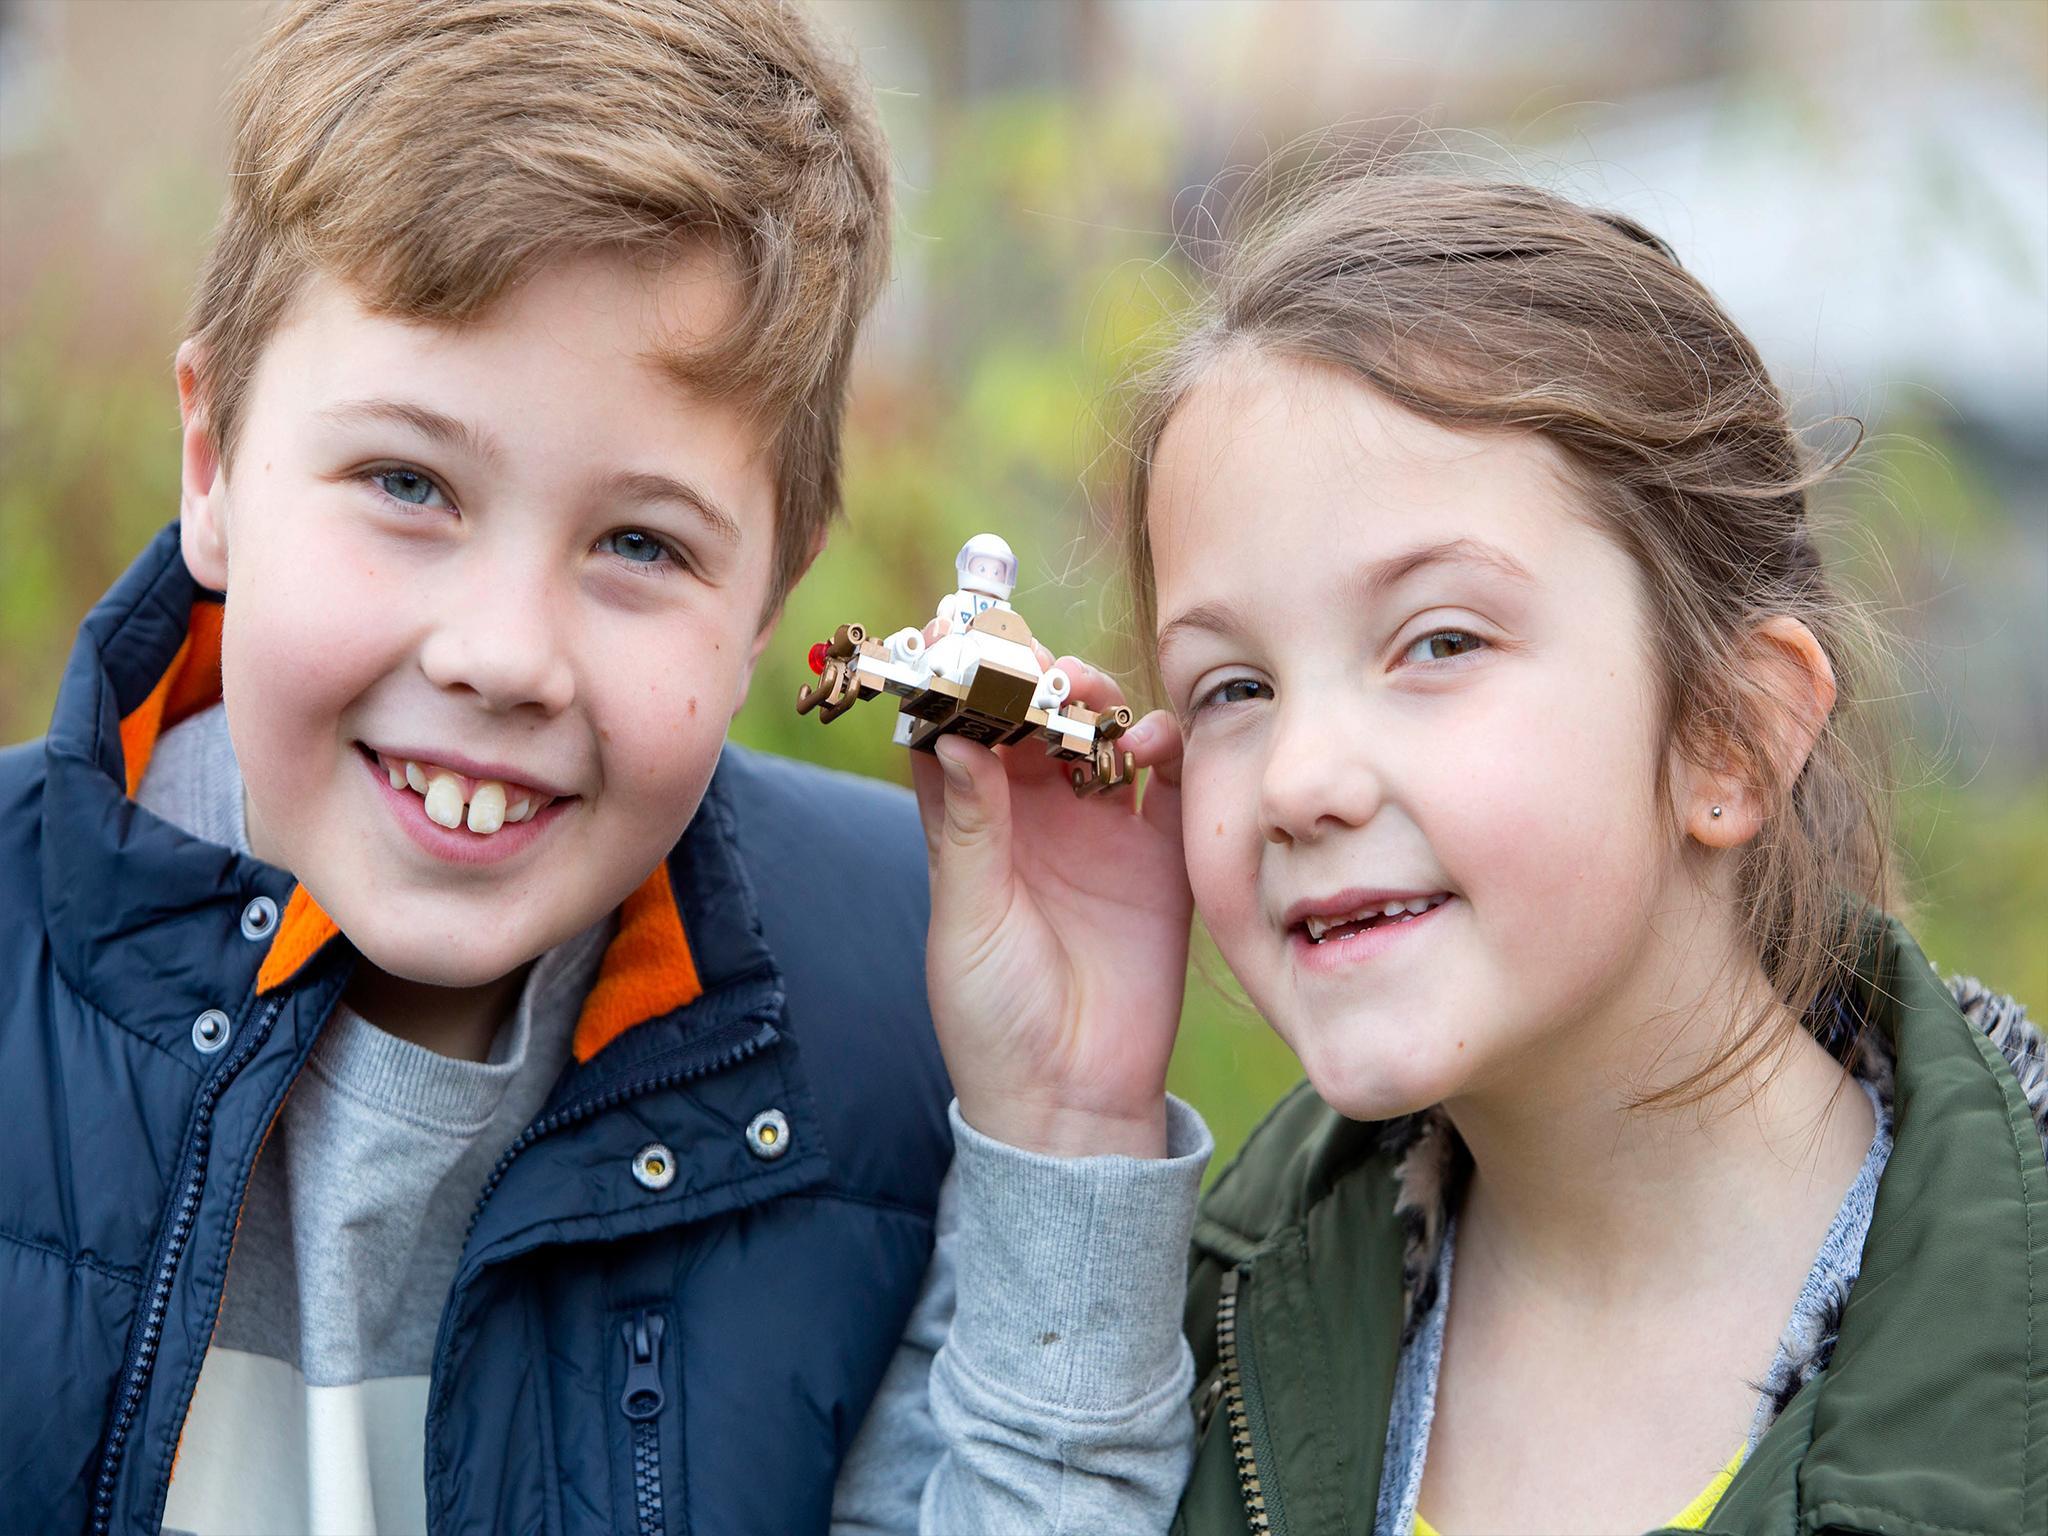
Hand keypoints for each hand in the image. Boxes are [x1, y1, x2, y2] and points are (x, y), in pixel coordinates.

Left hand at [911, 654, 1191, 1157]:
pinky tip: (1148, 746)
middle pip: (1035, 714)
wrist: (1072, 1097)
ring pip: (1100, 731)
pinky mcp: (1159, 852)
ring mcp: (1100, 828)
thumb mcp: (967, 919)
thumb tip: (952, 736)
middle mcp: (1036, 815)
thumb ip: (968, 829)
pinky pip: (1167, 779)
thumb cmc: (996, 1017)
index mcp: (973, 825)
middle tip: (1037, 663)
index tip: (953, 634)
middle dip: (1034, 674)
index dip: (955, 678)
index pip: (959, 728)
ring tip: (1088, 698)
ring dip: (1095, 699)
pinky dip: (1163, 747)